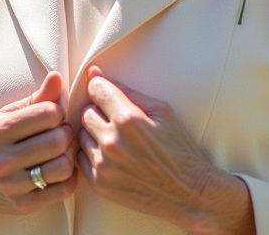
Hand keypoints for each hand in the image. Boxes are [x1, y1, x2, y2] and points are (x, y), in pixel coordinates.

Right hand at [0, 71, 77, 234]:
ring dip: (69, 156)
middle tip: (61, 134)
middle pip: (58, 140)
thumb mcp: (6, 116)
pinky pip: (64, 188)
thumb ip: (36, 98)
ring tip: (62, 152)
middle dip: (66, 134)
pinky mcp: (25, 204)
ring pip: (64, 166)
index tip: (53, 117)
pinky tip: (60, 170)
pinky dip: (69, 177)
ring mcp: (13, 185)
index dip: (58, 112)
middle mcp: (1, 160)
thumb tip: (57, 77)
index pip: (48, 113)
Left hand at [77, 66, 254, 234]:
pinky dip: (92, 155)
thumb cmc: (178, 149)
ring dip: (94, 134)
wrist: (188, 192)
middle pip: (85, 112)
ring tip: (116, 140)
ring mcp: (104, 164)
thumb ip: (128, 92)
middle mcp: (112, 141)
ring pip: (81, 135)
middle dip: (98, 112)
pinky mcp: (99, 184)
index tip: (106, 95)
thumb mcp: (162, 111)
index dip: (101, 89)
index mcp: (128, 119)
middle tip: (115, 120)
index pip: (96, 89)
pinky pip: (81, 158)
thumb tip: (95, 74)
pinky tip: (111, 156)